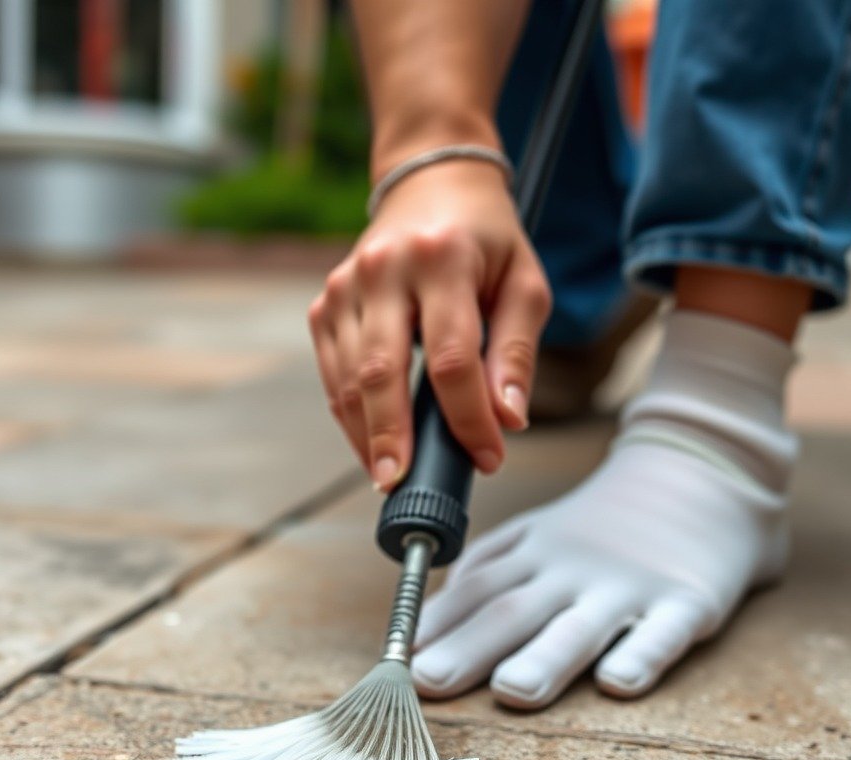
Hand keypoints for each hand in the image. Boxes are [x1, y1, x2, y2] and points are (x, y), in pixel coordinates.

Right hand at [308, 159, 550, 490]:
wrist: (430, 183)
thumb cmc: (486, 239)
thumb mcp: (524, 284)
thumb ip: (516, 353)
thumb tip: (506, 420)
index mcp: (443, 259)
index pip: (452, 358)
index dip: (467, 417)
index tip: (486, 458)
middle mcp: (385, 269)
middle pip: (381, 371)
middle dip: (392, 438)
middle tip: (401, 485)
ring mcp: (346, 286)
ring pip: (349, 379)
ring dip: (367, 435)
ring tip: (389, 475)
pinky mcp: (325, 303)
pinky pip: (332, 373)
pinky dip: (350, 414)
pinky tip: (370, 441)